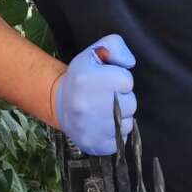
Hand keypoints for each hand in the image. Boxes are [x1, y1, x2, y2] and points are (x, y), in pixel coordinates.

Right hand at [54, 34, 136, 155]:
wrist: (60, 103)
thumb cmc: (83, 77)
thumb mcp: (95, 52)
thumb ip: (116, 46)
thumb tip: (130, 63)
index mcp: (85, 79)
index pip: (127, 81)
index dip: (121, 79)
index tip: (109, 81)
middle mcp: (86, 105)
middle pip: (131, 104)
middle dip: (123, 98)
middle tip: (108, 97)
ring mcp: (90, 128)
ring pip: (128, 123)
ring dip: (121, 116)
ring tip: (105, 110)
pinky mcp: (95, 145)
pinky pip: (122, 139)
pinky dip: (116, 132)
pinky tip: (103, 124)